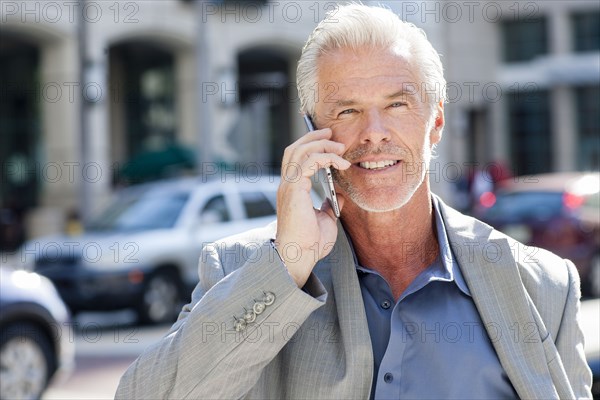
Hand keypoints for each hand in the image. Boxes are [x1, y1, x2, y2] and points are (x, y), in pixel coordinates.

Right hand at [275, 128, 350, 286]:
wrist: (300, 257)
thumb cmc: (310, 244)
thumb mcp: (326, 221)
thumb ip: (329, 206)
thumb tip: (339, 197)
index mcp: (292, 191)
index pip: (296, 159)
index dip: (312, 146)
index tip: (332, 144)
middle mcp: (287, 185)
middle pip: (294, 149)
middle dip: (313, 137)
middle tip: (332, 133)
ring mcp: (288, 186)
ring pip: (299, 151)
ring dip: (321, 144)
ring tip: (339, 146)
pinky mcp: (294, 189)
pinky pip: (308, 162)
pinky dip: (325, 158)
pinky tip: (340, 163)